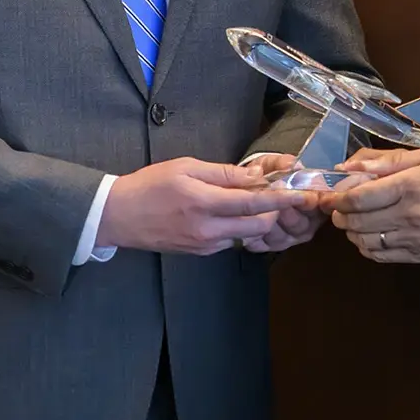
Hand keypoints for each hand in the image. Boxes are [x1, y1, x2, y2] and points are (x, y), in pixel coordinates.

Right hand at [98, 158, 318, 256]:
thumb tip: (254, 175)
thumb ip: (222, 172)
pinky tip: (227, 214)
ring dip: (257, 220)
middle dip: (273, 211)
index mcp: (203, 202)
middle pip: (258, 224)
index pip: (253, 202)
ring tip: (251, 202)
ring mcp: (205, 244)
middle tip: (275, 194)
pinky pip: (230, 240)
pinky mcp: (200, 253)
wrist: (118, 216)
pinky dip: (238, 227)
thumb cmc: (149, 185)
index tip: (301, 192)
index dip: (281, 198)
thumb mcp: (184, 167)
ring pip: (247, 235)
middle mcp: (207, 228)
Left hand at [323, 147, 419, 263]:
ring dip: (351, 232)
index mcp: (409, 187)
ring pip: (365, 241)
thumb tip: (351, 166)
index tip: (327, 195)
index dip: (336, 198)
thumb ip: (388, 160)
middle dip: (339, 214)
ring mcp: (414, 239)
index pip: (358, 198)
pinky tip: (368, 237)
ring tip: (353, 220)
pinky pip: (382, 256)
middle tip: (337, 207)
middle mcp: (408, 216)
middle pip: (356, 221)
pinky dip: (367, 247)